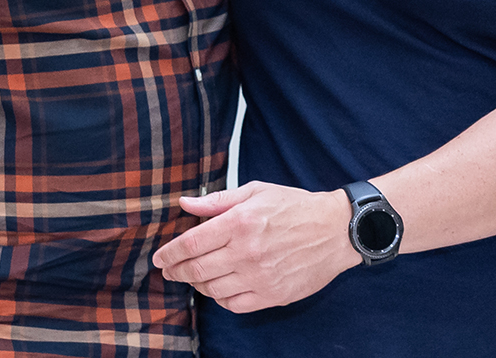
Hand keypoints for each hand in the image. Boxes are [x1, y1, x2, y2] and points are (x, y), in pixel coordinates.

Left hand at [151, 182, 357, 313]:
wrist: (335, 230)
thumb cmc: (295, 207)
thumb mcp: (256, 191)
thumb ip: (218, 200)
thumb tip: (185, 203)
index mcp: (239, 223)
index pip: (191, 243)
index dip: (169, 253)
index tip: (159, 258)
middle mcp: (246, 252)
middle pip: (196, 269)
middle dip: (177, 271)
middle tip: (170, 271)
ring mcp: (259, 277)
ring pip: (212, 290)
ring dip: (198, 285)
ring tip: (196, 277)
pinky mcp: (272, 296)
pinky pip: (234, 304)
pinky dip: (221, 299)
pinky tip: (220, 288)